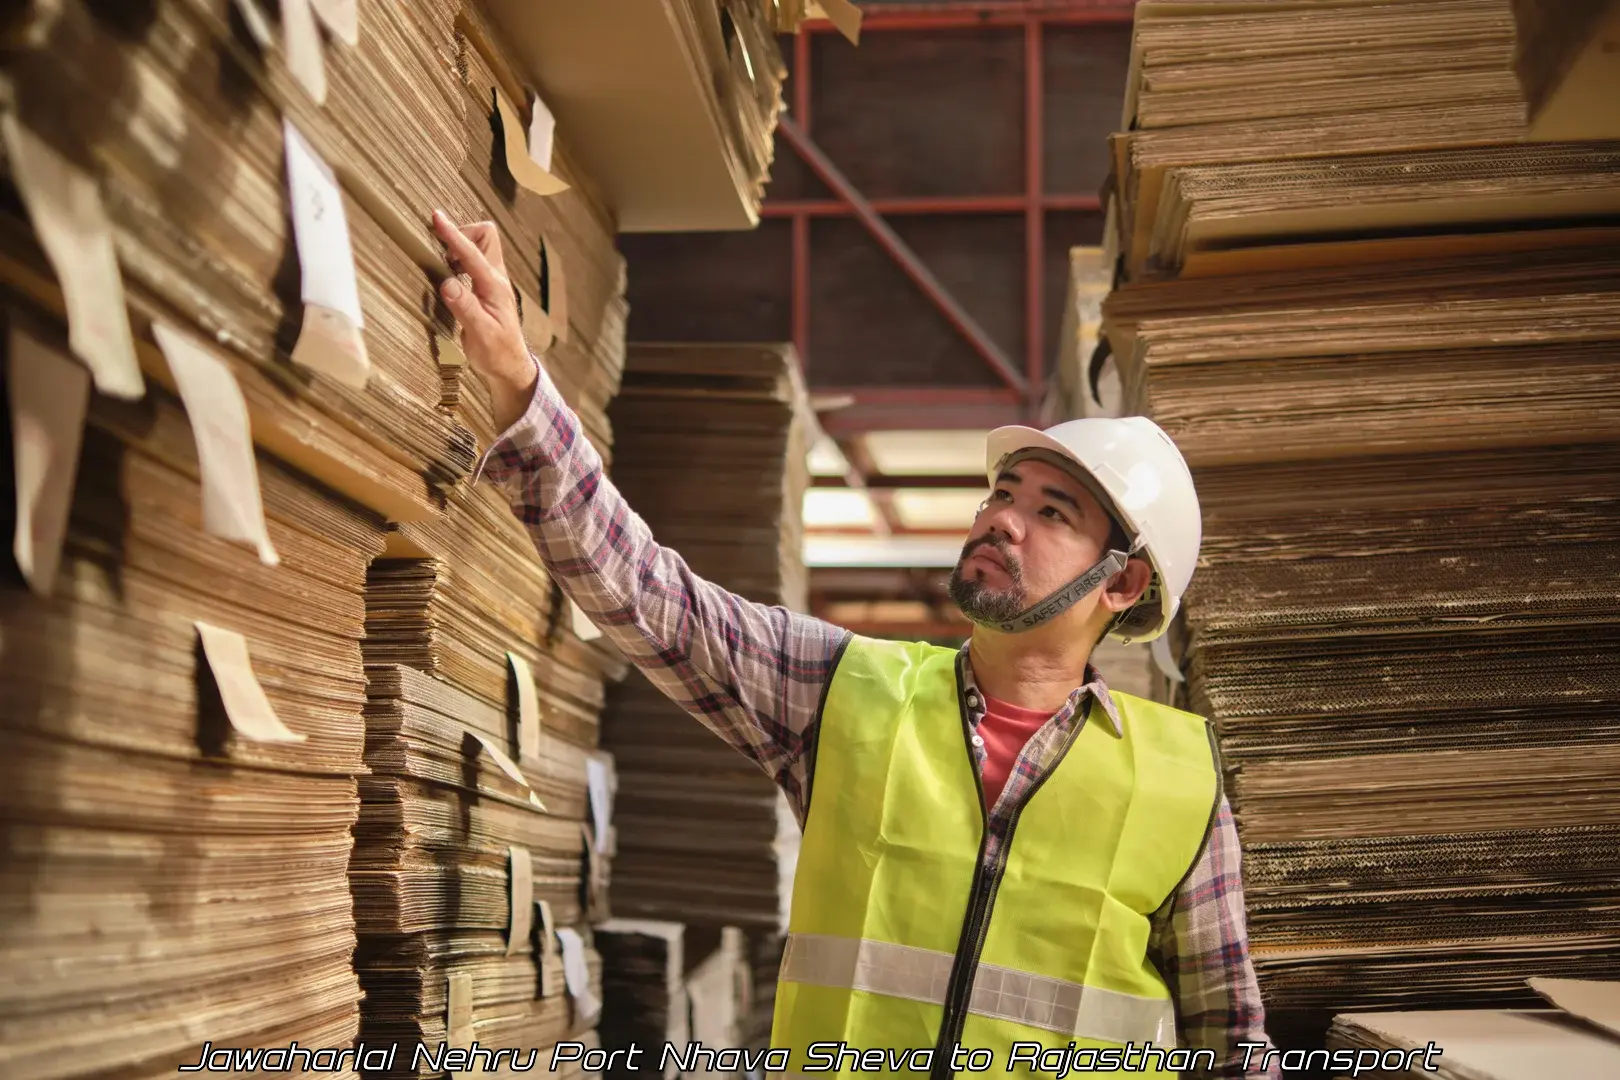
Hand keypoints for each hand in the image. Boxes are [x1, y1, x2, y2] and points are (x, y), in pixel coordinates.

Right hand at [431, 209, 537, 433]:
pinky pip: (474, 261)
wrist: (510, 367)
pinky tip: (448, 273)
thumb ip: (465, 307)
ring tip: (441, 261)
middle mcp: (496, 279)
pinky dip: (459, 258)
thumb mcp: (480, 334)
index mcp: (494, 286)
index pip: (472, 253)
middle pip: (485, 236)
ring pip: (481, 247)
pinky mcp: (487, 288)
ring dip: (460, 245)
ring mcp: (493, 282)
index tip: (437, 218)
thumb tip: (448, 282)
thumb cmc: (496, 353)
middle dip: (462, 233)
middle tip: (440, 247)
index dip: (454, 234)